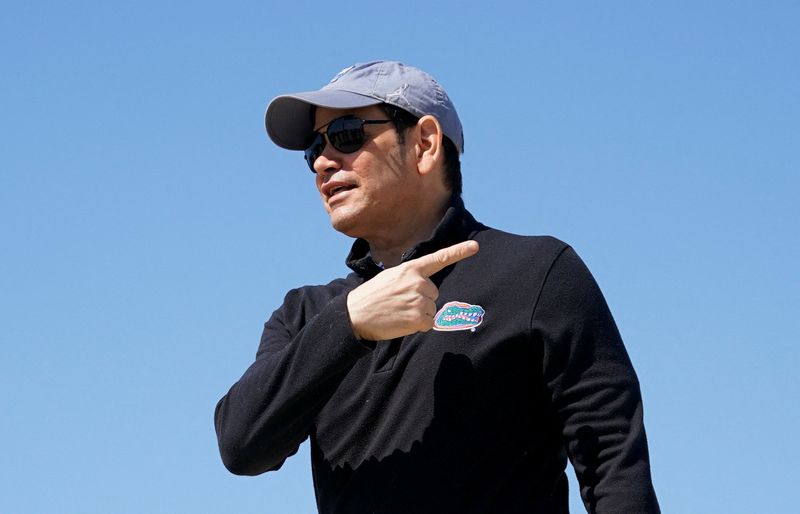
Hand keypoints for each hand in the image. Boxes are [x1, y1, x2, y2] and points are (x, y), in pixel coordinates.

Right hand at [346, 240, 479, 340]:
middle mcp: (418, 282)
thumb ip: (411, 278)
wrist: (356, 314)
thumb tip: (428, 291)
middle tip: (399, 302)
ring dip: (418, 313)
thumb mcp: (391, 278)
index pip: (438, 259)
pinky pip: (428, 323)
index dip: (458, 252)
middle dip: (421, 299)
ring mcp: (419, 300)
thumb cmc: (373, 296)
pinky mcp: (419, 318)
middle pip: (434, 293)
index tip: (475, 246)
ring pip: (431, 309)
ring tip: (398, 312)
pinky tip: (401, 321)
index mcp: (411, 269)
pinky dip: (417, 325)